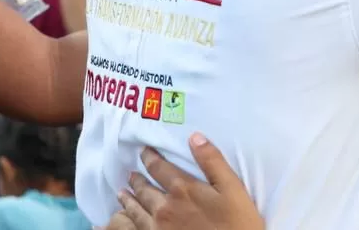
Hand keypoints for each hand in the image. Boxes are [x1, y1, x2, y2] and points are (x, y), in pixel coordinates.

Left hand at [103, 134, 263, 229]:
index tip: (144, 151)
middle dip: (137, 180)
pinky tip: (124, 219)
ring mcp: (158, 227)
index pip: (160, 169)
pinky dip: (127, 221)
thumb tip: (195, 137)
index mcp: (183, 189)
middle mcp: (165, 207)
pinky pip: (135, 228)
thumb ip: (212, 161)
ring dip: (128, 200)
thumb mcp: (232, 187)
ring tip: (122, 194)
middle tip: (131, 174)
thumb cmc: (236, 221)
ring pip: (136, 211)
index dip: (150, 158)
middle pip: (145, 190)